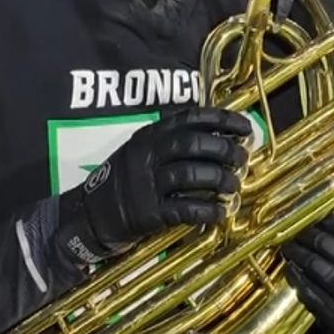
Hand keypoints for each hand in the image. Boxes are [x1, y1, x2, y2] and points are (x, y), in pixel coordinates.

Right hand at [71, 107, 251, 254]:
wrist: (88, 214)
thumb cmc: (123, 181)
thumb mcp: (140, 150)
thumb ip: (171, 140)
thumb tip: (220, 136)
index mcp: (148, 135)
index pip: (190, 118)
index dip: (222, 120)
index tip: (245, 127)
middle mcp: (146, 155)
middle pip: (193, 145)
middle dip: (224, 150)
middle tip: (242, 158)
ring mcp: (146, 184)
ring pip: (192, 175)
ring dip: (220, 180)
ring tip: (234, 185)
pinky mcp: (148, 213)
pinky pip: (185, 209)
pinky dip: (208, 211)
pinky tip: (221, 213)